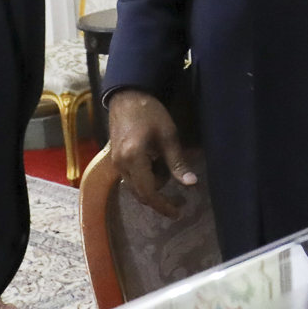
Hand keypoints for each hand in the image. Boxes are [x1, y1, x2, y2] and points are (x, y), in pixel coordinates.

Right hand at [106, 88, 199, 215]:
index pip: (148, 192)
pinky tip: (156, 162)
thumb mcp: (168, 135)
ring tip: (167, 165)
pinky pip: (132, 178)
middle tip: (180, 197)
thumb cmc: (150, 112)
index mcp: (133, 159)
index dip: (163, 206)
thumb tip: (191, 183)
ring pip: (136, 187)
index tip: (178, 212)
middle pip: (141, 194)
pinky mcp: (116, 159)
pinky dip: (146, 177)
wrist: (126, 96)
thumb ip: (178, 162)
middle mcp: (121, 165)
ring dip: (154, 184)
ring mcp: (116, 163)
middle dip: (160, 197)